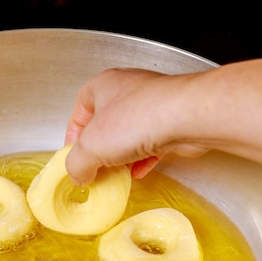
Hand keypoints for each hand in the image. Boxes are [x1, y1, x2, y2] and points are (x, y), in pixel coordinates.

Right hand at [64, 68, 208, 184]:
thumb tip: (78, 175)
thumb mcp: (90, 148)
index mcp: (103, 86)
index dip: (74, 137)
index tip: (74, 157)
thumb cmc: (139, 118)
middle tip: (96, 169)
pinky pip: (152, 142)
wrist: (187, 118)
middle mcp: (128, 90)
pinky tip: (139, 172)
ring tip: (118, 174)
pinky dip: (143, 158)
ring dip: (122, 156)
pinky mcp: (172, 121)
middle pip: (105, 124)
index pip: (79, 112)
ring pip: (130, 134)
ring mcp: (152, 104)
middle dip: (100, 150)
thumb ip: (77, 163)